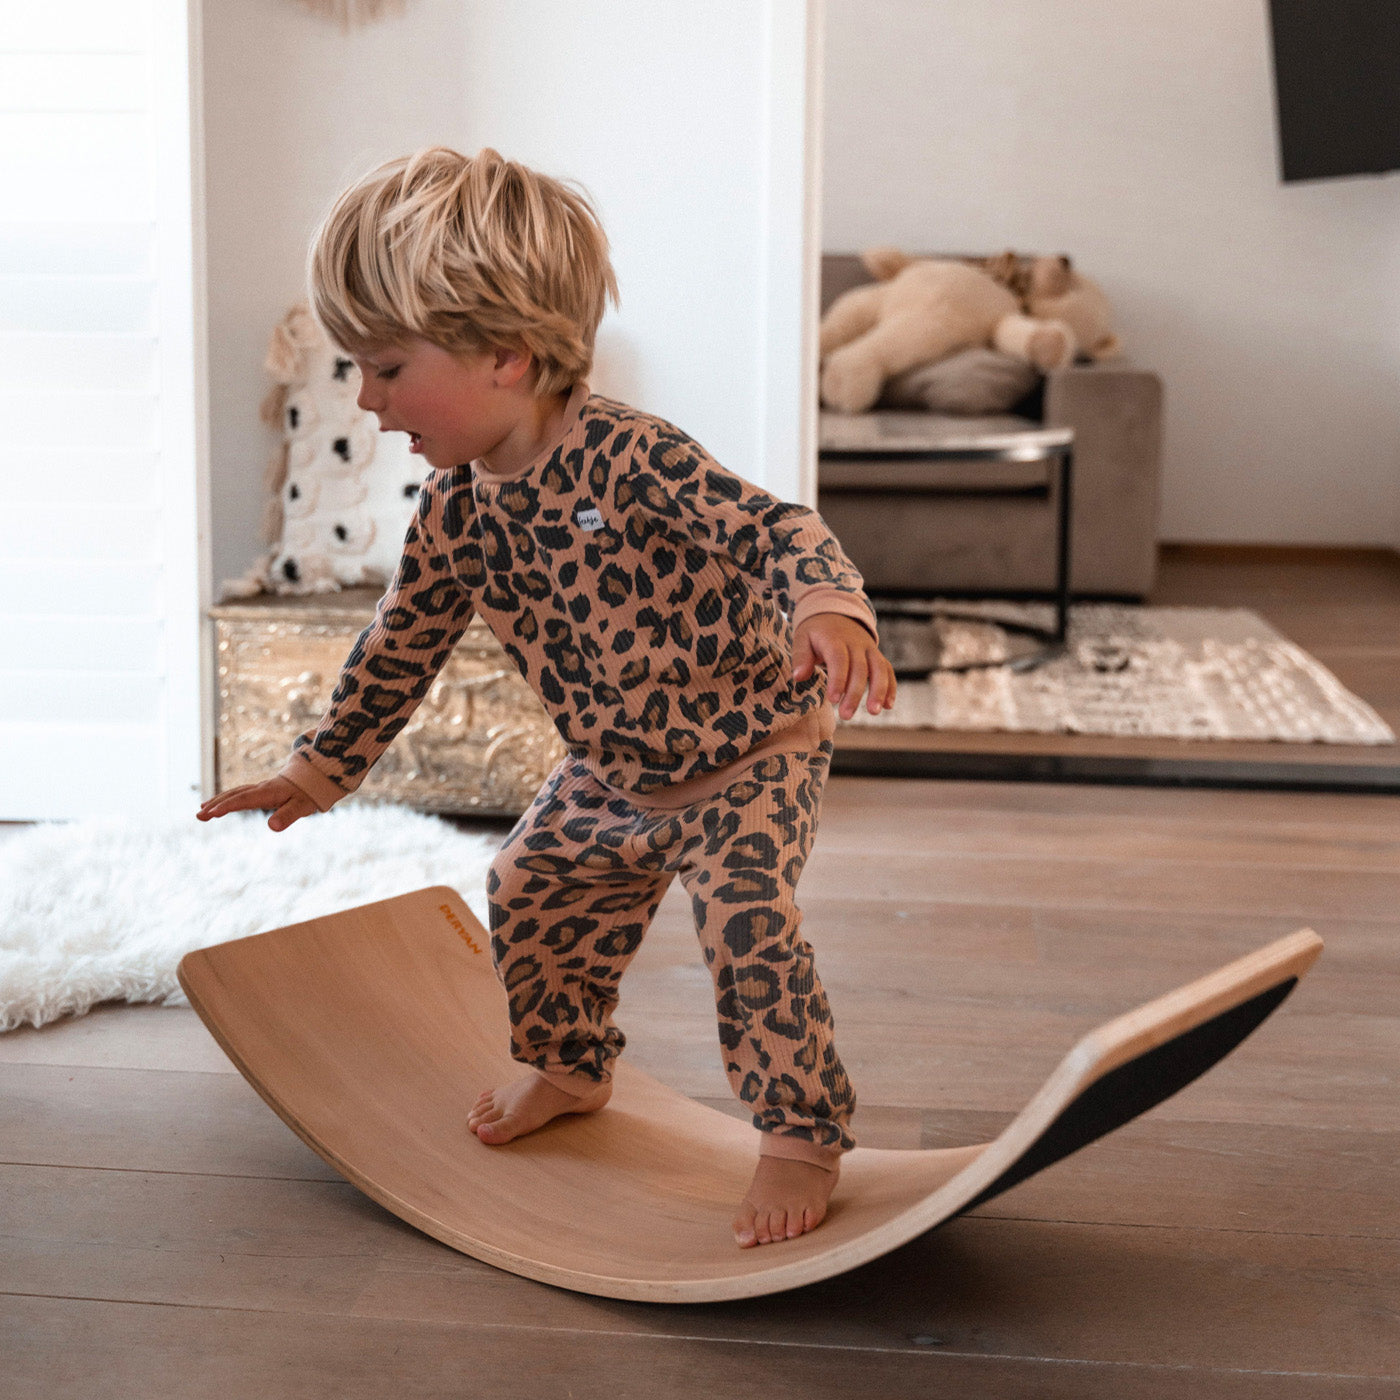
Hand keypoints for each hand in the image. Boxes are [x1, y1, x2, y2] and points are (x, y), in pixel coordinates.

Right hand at [197, 777, 316, 831]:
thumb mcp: (302, 807)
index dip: (228, 806)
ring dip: (217, 802)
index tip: (212, 813)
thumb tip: (272, 827)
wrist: (311, 778)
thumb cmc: (306, 794)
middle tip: (199, 816)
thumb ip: (288, 816)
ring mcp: (257, 789)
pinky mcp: (258, 791)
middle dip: (216, 805)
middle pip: (234, 795)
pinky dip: (225, 799)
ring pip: (234, 794)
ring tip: (201, 812)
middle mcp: (259, 789)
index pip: (244, 799)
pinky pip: (238, 794)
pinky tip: (215, 806)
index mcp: (268, 792)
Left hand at [793, 613, 897, 720]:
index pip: (839, 660)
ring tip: (873, 712)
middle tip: (846, 715)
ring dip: (879, 691)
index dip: (838, 680)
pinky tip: (888, 706)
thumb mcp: (802, 638)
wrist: (834, 612)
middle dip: (855, 693)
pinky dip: (890, 687)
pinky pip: (887, 670)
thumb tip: (798, 677)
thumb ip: (801, 657)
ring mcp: (869, 649)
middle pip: (860, 668)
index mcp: (835, 639)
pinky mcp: (877, 655)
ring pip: (879, 669)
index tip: (833, 699)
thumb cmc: (815, 632)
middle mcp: (856, 643)